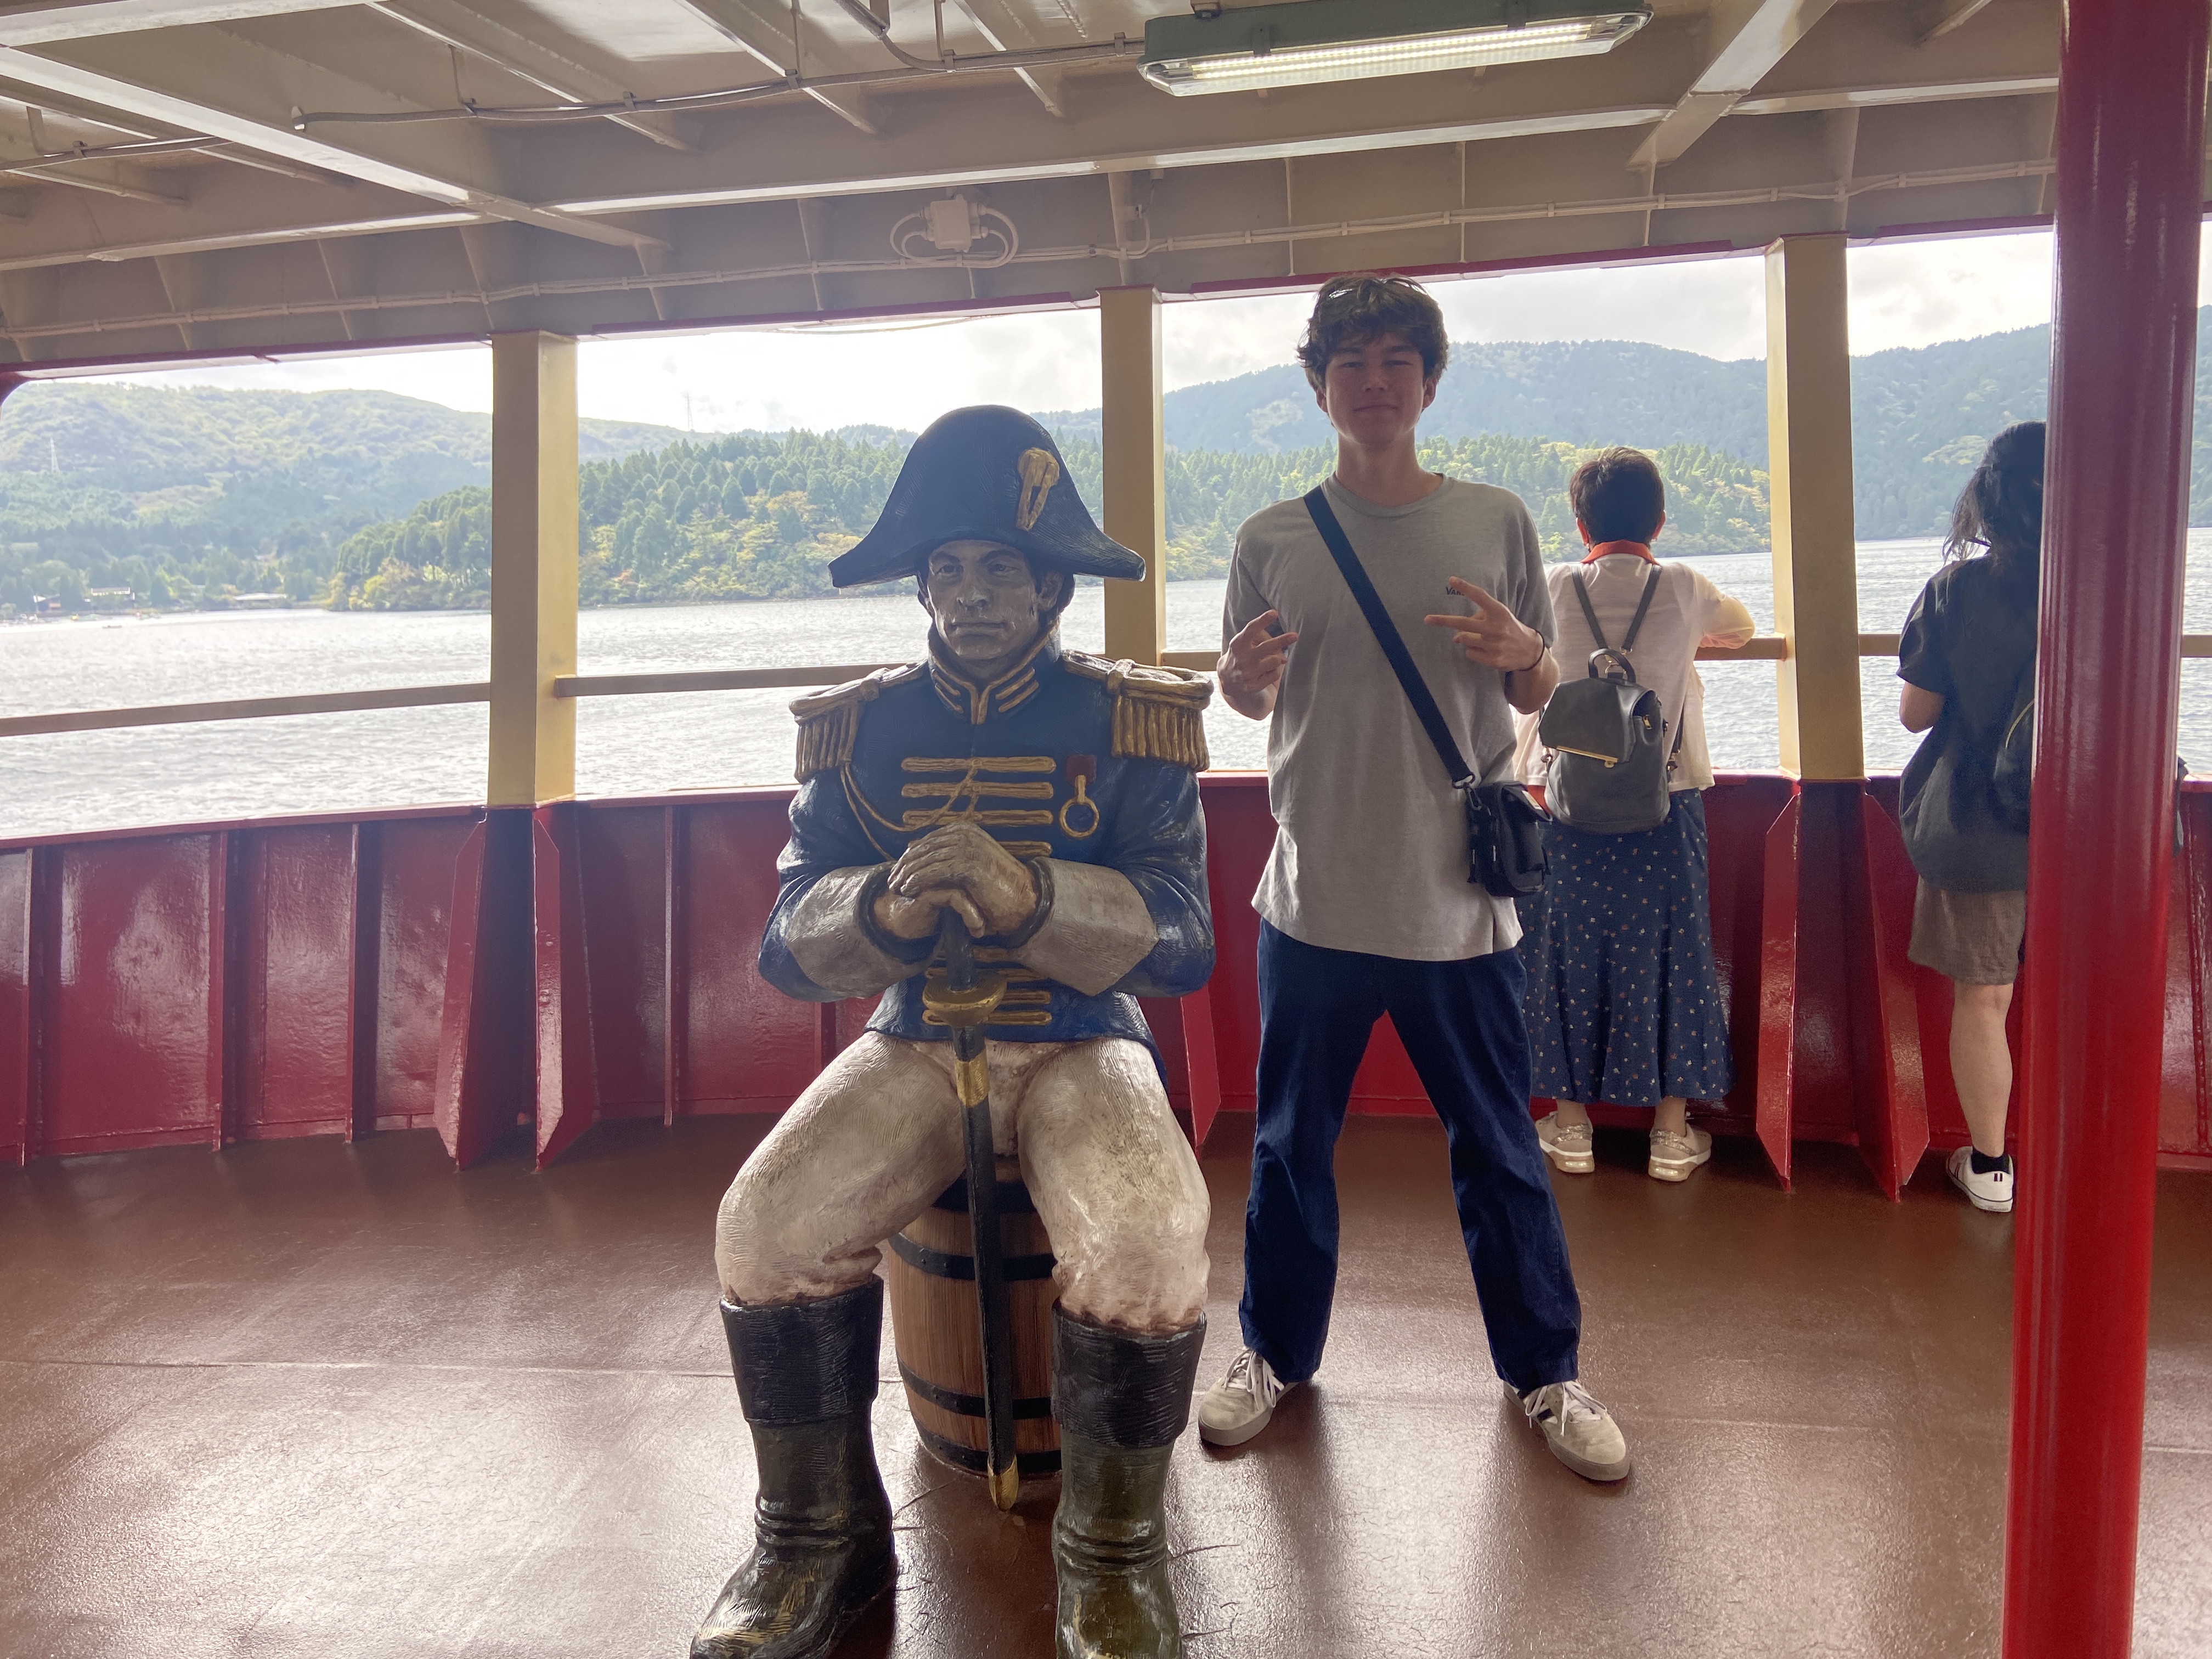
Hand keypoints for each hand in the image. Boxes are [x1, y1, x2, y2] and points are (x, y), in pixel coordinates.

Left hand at [885, 822, 1040, 935]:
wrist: (1023, 900)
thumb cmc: (997, 889)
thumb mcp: (969, 866)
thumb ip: (947, 858)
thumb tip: (917, 853)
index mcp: (965, 831)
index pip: (927, 841)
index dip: (909, 858)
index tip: (896, 873)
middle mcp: (965, 834)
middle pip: (923, 849)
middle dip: (904, 866)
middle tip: (890, 882)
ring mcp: (967, 847)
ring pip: (926, 860)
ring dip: (906, 875)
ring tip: (895, 889)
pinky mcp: (968, 864)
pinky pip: (934, 871)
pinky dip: (917, 881)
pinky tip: (908, 890)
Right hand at [1219, 611, 1298, 716]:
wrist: (1227, 680)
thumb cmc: (1241, 655)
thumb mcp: (1245, 643)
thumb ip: (1262, 640)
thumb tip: (1283, 658)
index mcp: (1237, 644)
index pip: (1251, 629)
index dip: (1263, 620)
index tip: (1274, 612)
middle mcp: (1241, 658)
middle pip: (1267, 647)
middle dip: (1282, 640)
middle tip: (1295, 635)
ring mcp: (1247, 673)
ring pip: (1275, 661)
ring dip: (1276, 659)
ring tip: (1268, 661)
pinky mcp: (1253, 686)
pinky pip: (1274, 675)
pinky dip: (1273, 672)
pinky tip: (1265, 673)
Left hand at [1423, 578, 1545, 672]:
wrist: (1529, 651)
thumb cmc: (1507, 628)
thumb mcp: (1498, 617)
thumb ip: (1477, 620)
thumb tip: (1455, 637)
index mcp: (1499, 612)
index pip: (1480, 596)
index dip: (1465, 588)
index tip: (1451, 580)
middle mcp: (1497, 627)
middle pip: (1463, 623)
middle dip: (1443, 621)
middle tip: (1427, 619)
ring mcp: (1495, 644)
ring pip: (1464, 639)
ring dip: (1466, 638)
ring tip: (1481, 638)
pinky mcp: (1493, 659)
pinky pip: (1470, 653)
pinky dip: (1474, 651)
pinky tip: (1487, 650)